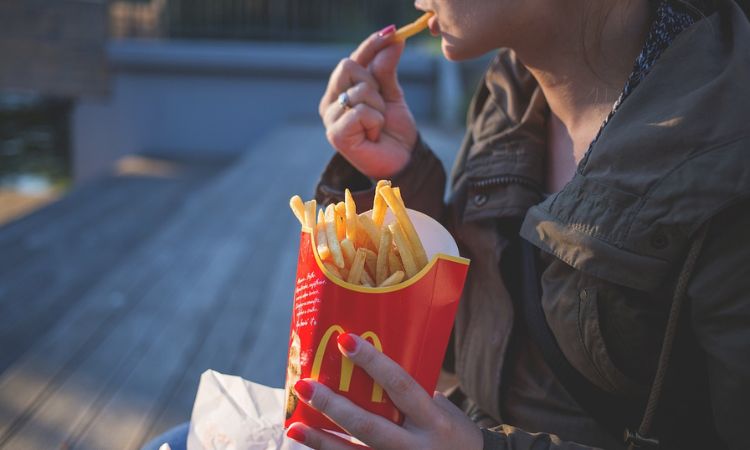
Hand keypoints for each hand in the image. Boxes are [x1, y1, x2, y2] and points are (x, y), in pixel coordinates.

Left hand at [286, 333, 482, 449]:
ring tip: (294, 424)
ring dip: (320, 440)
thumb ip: (409, 394)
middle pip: (368, 425)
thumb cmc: (452, 432)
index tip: (345, 340)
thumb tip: (367, 365)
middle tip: (305, 385)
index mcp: (433, 419)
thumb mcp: (441, 410)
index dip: (373, 363)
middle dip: (333, 406)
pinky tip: (309, 444)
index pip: (401, 385)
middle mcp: (416, 446)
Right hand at [319, 27, 417, 179]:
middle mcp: (330, 103)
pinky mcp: (335, 135)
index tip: (392, 32)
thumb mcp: (392, 94)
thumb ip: (386, 69)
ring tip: (378, 126)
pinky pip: (360, 111)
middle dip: (374, 83)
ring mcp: (330, 119)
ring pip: (359, 90)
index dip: (370, 45)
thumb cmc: (394, 131)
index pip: (351, 59)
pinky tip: (373, 136)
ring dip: (379, 107)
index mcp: (340, 91)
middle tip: (381, 106)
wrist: (402, 161)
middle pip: (348, 66)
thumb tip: (393, 39)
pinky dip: (375, 122)